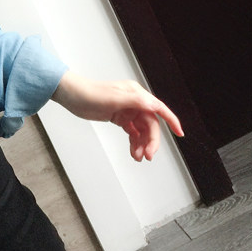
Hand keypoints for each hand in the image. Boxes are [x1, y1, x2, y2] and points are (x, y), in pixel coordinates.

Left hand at [52, 71, 183, 161]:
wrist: (71, 95)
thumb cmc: (89, 93)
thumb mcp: (113, 98)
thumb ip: (135, 101)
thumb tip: (155, 106)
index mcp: (136, 94)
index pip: (159, 108)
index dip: (172, 120)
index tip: (180, 133)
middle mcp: (134, 102)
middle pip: (150, 124)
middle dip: (151, 141)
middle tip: (148, 156)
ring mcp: (127, 110)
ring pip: (142, 131)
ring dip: (142, 144)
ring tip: (138, 157)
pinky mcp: (119, 117)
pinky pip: (132, 132)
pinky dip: (134, 143)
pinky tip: (133, 152)